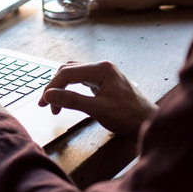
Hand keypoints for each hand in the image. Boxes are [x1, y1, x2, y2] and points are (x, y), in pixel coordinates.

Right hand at [38, 61, 156, 140]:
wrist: (148, 123)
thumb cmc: (128, 117)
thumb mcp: (97, 109)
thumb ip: (72, 100)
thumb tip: (49, 95)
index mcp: (101, 69)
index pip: (68, 73)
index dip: (52, 87)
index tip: (44, 103)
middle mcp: (102, 67)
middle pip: (69, 70)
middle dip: (55, 87)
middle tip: (46, 104)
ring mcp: (104, 74)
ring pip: (74, 74)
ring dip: (62, 87)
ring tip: (55, 104)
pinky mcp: (105, 82)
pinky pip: (82, 80)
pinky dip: (72, 89)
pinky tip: (68, 98)